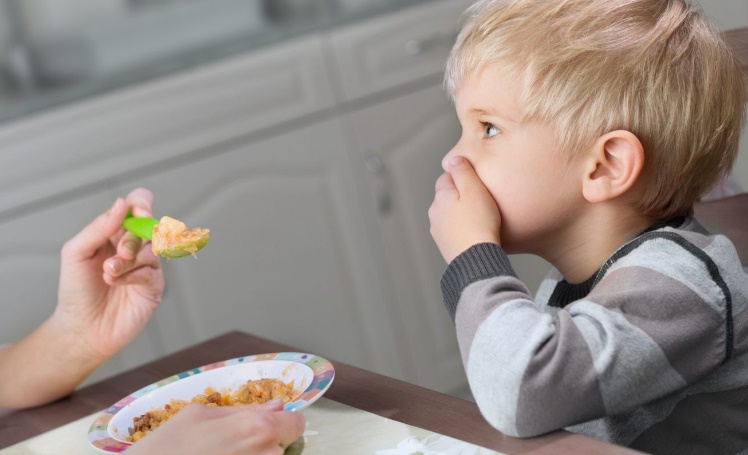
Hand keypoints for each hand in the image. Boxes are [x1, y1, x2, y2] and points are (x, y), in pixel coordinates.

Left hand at [53, 188, 164, 362]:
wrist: (81, 328)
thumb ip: (99, 226)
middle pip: (150, 226)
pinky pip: (152, 271)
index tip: (138, 211)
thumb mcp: (76, 252)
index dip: (142, 204)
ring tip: (108, 272)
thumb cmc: (76, 290)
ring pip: (152, 249)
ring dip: (128, 259)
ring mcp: (146, 266)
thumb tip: (121, 204)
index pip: (138, 206)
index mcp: (116, 233)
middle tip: (119, 251)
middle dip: (133, 237)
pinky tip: (115, 282)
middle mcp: (134, 247)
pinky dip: (132, 275)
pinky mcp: (154, 286)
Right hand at [125, 400, 305, 454]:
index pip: (296, 424)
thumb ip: (242, 409)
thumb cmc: (165, 449)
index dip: (283, 423)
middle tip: (229, 447)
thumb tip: (276, 407)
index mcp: (257, 429)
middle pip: (282, 446)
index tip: (267, 427)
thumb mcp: (198, 415)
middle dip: (264, 444)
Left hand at [429, 156, 501, 262]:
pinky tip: (476, 234)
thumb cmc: (479, 223)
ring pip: (450, 215)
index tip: (477, 184)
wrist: (476, 259)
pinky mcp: (445, 246)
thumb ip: (463, 172)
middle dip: (462, 197)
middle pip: (448, 197)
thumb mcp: (474, 189)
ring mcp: (438, 231)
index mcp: (441, 196)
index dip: (462, 178)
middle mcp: (435, 213)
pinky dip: (462, 230)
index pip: (446, 178)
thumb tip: (453, 159)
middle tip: (482, 202)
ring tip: (481, 219)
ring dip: (461, 214)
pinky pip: (454, 231)